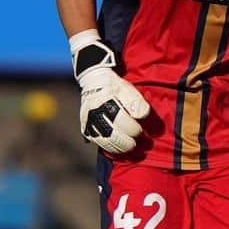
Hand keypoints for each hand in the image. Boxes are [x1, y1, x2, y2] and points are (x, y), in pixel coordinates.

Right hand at [72, 37, 149, 153]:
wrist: (93, 81)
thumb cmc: (114, 86)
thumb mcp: (127, 89)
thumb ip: (136, 102)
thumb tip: (142, 117)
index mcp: (105, 102)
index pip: (122, 121)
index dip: (134, 129)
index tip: (143, 132)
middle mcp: (94, 113)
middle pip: (113, 135)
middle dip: (128, 143)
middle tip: (139, 143)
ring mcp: (88, 122)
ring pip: (105, 141)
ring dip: (120, 148)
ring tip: (131, 147)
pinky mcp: (85, 128)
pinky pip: (98, 142)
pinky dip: (110, 147)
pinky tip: (119, 148)